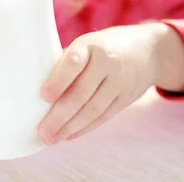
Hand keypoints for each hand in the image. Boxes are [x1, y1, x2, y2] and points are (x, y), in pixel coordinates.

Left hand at [37, 23, 183, 143]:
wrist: (149, 50)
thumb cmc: (105, 46)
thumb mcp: (88, 44)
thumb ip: (66, 62)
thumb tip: (35, 85)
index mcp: (92, 45)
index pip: (73, 62)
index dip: (58, 80)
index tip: (43, 97)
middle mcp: (107, 63)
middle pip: (82, 92)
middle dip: (60, 115)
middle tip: (42, 131)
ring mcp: (119, 82)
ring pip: (93, 109)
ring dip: (70, 127)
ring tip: (51, 139)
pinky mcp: (127, 98)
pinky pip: (103, 117)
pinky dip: (84, 128)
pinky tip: (68, 135)